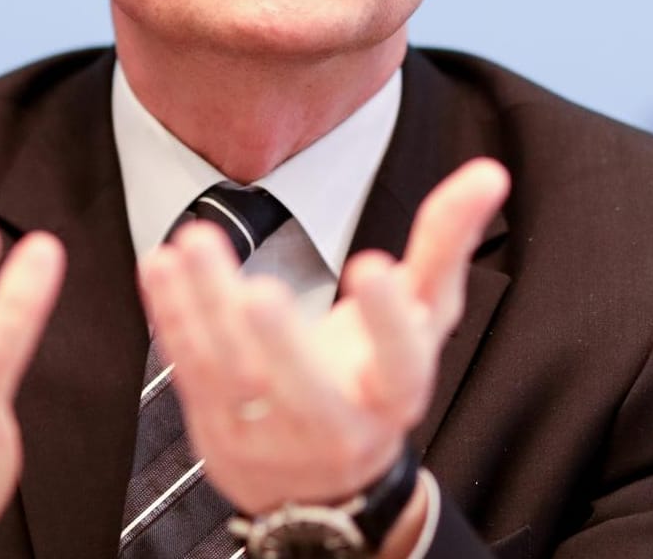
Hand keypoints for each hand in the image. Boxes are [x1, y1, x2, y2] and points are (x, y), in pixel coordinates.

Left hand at [140, 156, 508, 519]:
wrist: (322, 480)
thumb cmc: (377, 375)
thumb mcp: (423, 316)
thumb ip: (446, 243)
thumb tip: (490, 172)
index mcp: (394, 394)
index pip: (401, 363)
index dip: (388, 320)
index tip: (372, 264)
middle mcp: (335, 425)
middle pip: (305, 392)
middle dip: (281, 343)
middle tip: (260, 290)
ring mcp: (270, 435)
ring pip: (234, 377)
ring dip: (209, 307)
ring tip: (195, 243)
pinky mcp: (218, 427)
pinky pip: (191, 371)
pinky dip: (174, 316)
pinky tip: (161, 264)